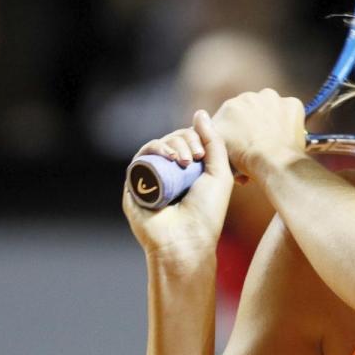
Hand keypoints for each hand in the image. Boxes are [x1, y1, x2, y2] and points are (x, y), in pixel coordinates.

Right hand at [122, 110, 233, 259]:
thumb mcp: (219, 174)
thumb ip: (214, 142)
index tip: (203, 154)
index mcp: (189, 172)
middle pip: (172, 140)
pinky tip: (169, 158)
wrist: (186, 241)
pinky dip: (154, 149)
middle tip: (195, 158)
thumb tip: (200, 113)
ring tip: (183, 160)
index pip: (188, 141)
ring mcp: (151, 178)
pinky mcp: (135, 183)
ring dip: (171, 144)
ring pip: (157, 146)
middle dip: (185, 141)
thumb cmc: (207, 214)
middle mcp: (169, 173)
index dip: (195, 138)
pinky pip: (141, 157)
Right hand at [211, 88, 305, 179]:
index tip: (241, 144)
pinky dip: (289, 122)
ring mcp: (273, 98)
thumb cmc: (244, 158)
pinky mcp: (293, 104)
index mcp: (230, 106)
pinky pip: (290, 112)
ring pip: (270, 108)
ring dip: (270, 119)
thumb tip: (207, 130)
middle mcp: (250, 96)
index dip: (236, 131)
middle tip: (256, 144)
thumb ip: (210, 135)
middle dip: (252, 123)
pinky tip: (286, 136)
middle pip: (251, 110)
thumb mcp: (217, 148)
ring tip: (272, 141)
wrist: (273, 162)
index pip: (232, 117)